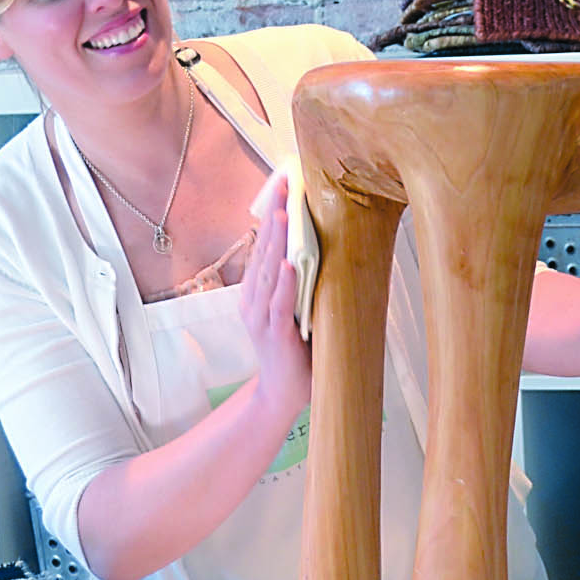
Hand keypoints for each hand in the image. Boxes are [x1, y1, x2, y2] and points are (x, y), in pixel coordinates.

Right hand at [241, 172, 310, 419]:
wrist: (282, 395)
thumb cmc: (294, 348)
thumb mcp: (296, 308)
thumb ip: (301, 281)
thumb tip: (326, 245)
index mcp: (256, 290)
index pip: (263, 244)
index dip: (271, 213)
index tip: (281, 183)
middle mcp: (253, 299)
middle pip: (262, 249)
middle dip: (274, 215)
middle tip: (283, 184)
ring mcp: (261, 317)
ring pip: (268, 271)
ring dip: (277, 241)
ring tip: (285, 213)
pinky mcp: (275, 334)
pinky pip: (279, 304)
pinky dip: (283, 283)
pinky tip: (287, 262)